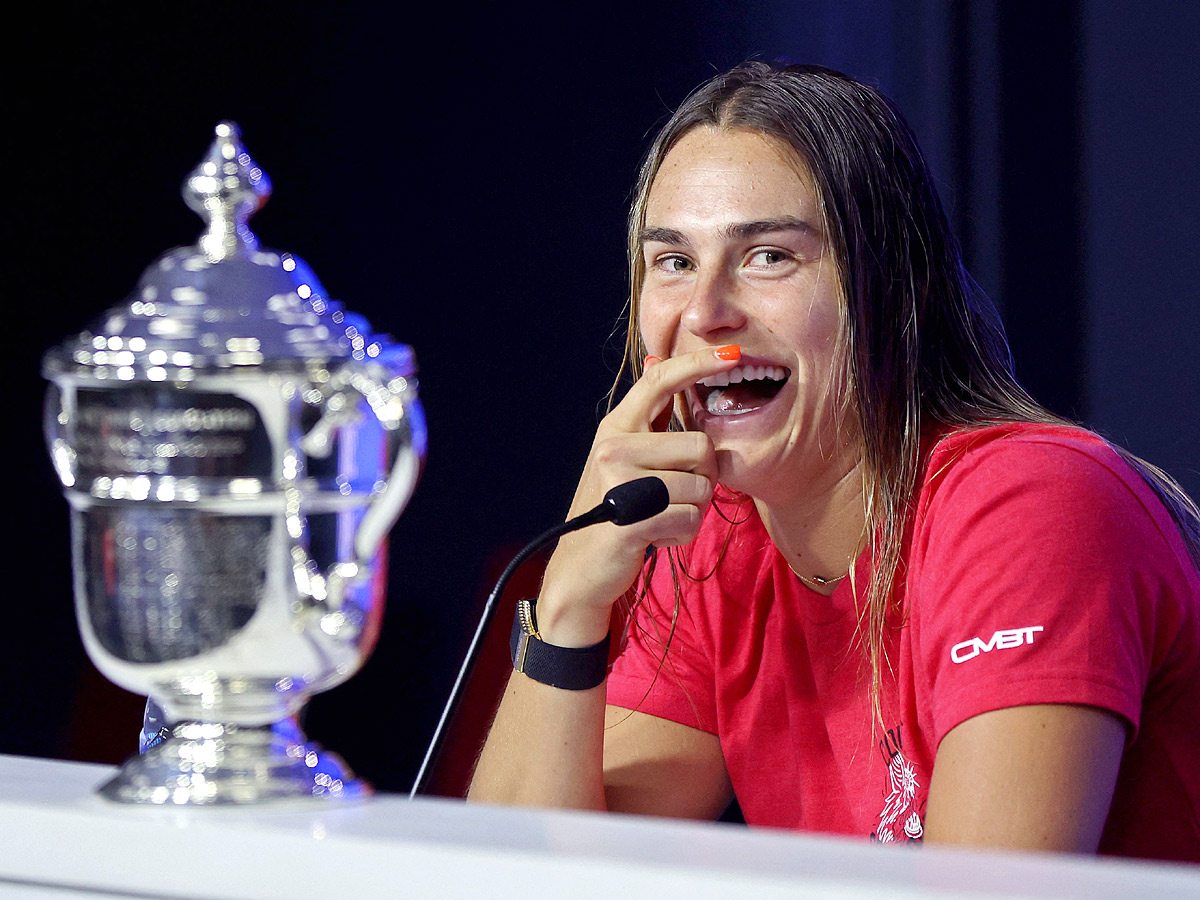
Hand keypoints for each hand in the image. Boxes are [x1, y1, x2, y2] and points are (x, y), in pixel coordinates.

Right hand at [537, 345, 740, 645]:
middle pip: (701, 447)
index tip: (732, 354)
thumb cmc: (614, 509)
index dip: (698, 364)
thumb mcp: (623, 457)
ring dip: (692, 512)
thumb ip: (648, 419)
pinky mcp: (628, 520)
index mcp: (616, 427)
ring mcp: (618, 483)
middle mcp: (613, 447)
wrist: (581, 568)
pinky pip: (688, 520)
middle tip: (678, 495)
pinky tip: (655, 537)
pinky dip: (681, 534)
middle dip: (704, 477)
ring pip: (700, 488)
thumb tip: (657, 363)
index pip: (660, 381)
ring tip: (661, 518)